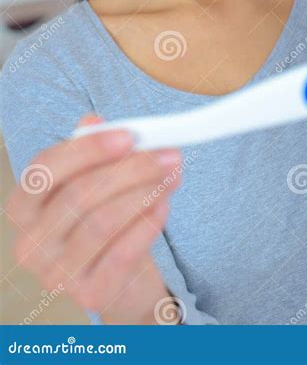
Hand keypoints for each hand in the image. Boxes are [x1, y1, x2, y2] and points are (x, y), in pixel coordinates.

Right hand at [6, 113, 183, 324]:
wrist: (120, 276)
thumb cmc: (101, 215)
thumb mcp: (94, 180)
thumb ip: (92, 150)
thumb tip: (94, 121)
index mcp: (23, 206)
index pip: (44, 170)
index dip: (87, 150)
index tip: (129, 135)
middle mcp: (30, 243)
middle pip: (79, 194)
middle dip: (130, 169)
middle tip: (167, 154)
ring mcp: (56, 274)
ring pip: (102, 223)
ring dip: (145, 193)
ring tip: (173, 174)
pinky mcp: (90, 295)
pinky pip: (123, 253)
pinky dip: (148, 224)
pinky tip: (165, 204)